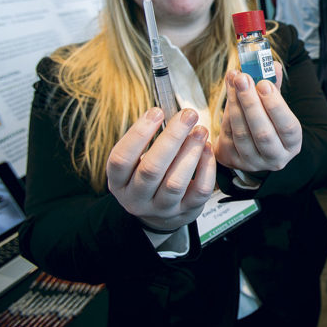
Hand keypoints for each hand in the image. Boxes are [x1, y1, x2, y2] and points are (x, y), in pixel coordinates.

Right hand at [106, 107, 215, 232]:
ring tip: (200, 130)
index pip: (121, 159)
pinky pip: (199, 190)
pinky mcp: (186, 212)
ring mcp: (161, 208)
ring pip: (176, 182)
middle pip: (151, 169)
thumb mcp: (136, 163)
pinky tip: (208, 149)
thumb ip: (148, 141)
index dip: (138, 134)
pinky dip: (206, 168)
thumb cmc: (148, 176)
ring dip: (190, 152)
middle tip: (188, 114)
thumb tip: (173, 113)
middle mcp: (136, 198)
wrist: (160, 215)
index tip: (157, 111)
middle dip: (172, 138)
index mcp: (118, 182)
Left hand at [213, 61, 301, 172]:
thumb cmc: (269, 122)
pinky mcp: (232, 160)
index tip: (263, 83)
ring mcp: (252, 162)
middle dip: (251, 103)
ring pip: (241, 133)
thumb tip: (273, 65)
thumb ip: (274, 88)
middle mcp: (275, 158)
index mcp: (291, 145)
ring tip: (234, 79)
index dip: (275, 106)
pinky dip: (227, 111)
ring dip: (235, 103)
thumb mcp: (276, 106)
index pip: (287, 127)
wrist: (252, 147)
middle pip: (262, 133)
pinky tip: (229, 91)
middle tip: (243, 78)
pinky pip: (227, 135)